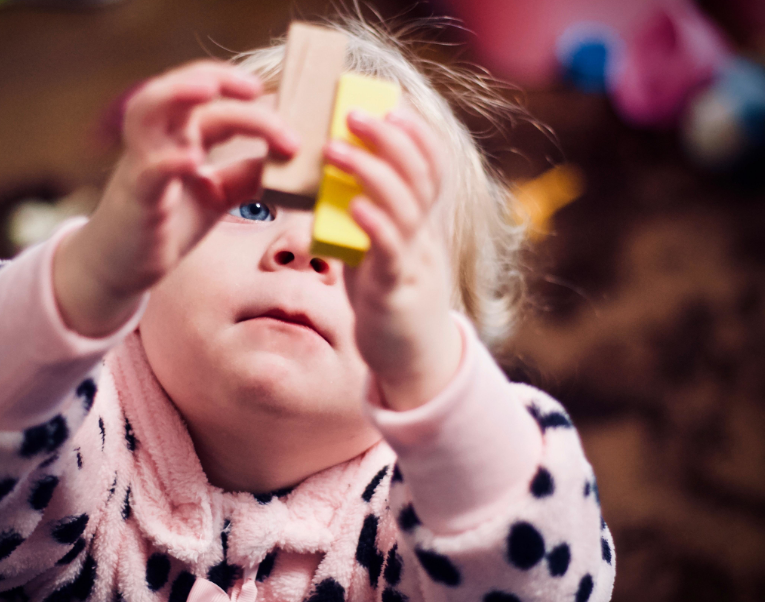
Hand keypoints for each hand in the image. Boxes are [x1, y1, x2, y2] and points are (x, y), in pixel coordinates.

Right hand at [55, 61, 298, 335]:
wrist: (122, 266)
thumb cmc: (169, 223)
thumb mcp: (218, 194)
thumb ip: (248, 175)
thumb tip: (291, 160)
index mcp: (179, 135)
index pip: (212, 101)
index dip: (247, 99)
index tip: (284, 105)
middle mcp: (157, 140)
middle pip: (178, 88)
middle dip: (214, 76)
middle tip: (254, 86)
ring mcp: (142, 165)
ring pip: (146, 111)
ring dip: (177, 93)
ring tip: (210, 89)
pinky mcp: (137, 198)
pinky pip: (148, 171)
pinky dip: (168, 161)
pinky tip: (192, 160)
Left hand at [324, 108, 462, 410]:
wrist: (410, 361)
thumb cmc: (389, 299)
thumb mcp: (379, 250)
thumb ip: (366, 217)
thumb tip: (332, 181)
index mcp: (422, 224)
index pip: (432, 167)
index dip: (417, 133)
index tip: (392, 104)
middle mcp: (424, 237)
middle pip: (419, 176)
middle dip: (389, 138)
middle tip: (353, 112)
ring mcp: (414, 264)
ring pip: (404, 208)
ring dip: (370, 172)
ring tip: (336, 148)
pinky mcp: (396, 292)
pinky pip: (390, 253)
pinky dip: (374, 224)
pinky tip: (352, 204)